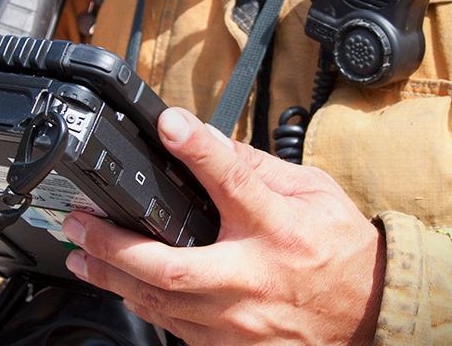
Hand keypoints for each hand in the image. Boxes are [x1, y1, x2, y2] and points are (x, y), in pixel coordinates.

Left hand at [61, 107, 384, 345]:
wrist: (372, 314)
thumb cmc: (341, 253)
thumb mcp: (313, 193)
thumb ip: (258, 168)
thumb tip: (206, 140)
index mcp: (280, 230)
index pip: (233, 182)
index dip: (198, 151)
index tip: (169, 126)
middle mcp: (255, 278)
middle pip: (171, 266)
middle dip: (114, 244)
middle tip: (79, 223)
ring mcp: (240, 322)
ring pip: (160, 304)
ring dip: (112, 277)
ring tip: (80, 254)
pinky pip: (174, 328)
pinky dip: (143, 305)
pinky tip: (122, 287)